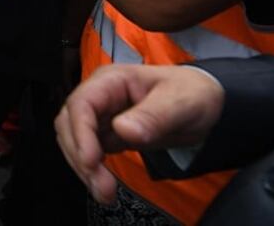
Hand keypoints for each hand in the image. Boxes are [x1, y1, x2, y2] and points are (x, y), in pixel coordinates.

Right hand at [55, 64, 224, 204]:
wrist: (203, 103)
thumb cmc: (193, 93)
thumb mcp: (181, 102)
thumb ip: (154, 115)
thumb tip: (123, 130)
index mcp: (111, 81)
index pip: (81, 104)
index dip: (80, 133)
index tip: (91, 161)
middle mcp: (99, 97)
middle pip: (70, 124)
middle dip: (80, 156)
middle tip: (102, 186)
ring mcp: (100, 116)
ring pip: (73, 140)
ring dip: (83, 167)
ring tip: (105, 192)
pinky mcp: (105, 134)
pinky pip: (88, 151)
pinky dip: (91, 170)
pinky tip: (105, 184)